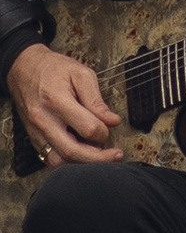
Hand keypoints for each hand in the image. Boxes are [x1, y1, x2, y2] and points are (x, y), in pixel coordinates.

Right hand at [5, 42, 116, 165]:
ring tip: (98, 155)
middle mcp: (44, 120)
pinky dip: (67, 161)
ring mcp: (36, 132)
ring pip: (59, 161)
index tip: (111, 125)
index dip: (104, 131)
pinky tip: (81, 154)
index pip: (87, 128)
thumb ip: (97, 100)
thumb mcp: (81, 74)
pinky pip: (49, 159)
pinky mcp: (34, 138)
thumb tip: (112, 121)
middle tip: (115, 154)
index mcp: (57, 101)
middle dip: (98, 157)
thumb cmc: (53, 69)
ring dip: (81, 163)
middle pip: (72, 151)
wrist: (24, 69)